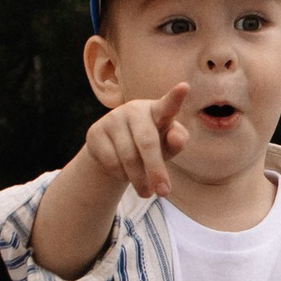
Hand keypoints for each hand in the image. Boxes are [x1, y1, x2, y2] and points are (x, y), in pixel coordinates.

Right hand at [85, 84, 192, 202]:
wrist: (115, 149)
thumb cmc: (152, 143)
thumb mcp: (167, 144)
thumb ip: (177, 140)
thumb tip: (177, 139)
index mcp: (157, 110)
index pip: (168, 105)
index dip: (175, 97)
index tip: (185, 87)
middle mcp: (134, 110)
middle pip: (147, 142)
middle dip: (156, 170)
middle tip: (164, 193)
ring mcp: (113, 119)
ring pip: (127, 157)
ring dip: (139, 180)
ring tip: (146, 192)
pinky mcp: (95, 132)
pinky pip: (110, 162)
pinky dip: (120, 175)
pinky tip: (123, 174)